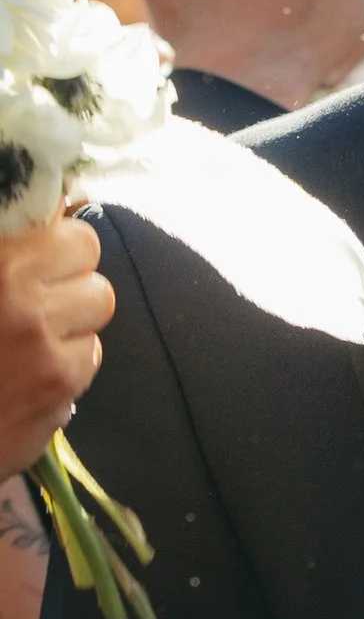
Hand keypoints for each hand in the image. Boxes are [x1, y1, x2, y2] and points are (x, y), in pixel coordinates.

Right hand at [0, 212, 110, 475]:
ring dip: (67, 331)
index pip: (81, 241)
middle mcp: (33, 315)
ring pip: (93, 332)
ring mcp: (50, 366)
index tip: (41, 256)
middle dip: (71, 291)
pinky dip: (58, 370)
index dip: (61, 247)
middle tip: (33, 300)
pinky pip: (80, 372)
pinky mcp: (56, 406)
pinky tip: (20, 374)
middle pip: (98, 288)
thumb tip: (51, 212)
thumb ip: (5, 243)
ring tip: (22, 339)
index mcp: (4, 271)